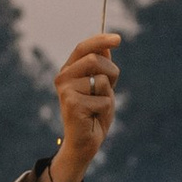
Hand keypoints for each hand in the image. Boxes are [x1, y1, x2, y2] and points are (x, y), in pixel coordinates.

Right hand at [49, 33, 120, 181]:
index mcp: (69, 70)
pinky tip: (94, 117)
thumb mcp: (102, 86)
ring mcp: (66, 90)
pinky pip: (104, 99)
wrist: (84, 142)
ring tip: (97, 107)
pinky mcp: (72, 104)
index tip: (118, 39)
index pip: (83, 48)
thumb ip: (101, 67)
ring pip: (102, 80)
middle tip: (109, 89)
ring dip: (108, 95)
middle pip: (95, 60)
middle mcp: (63, 78)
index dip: (100, 40)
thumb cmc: (94, 113)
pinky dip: (106, 109)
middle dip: (111, 73)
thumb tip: (106, 46)